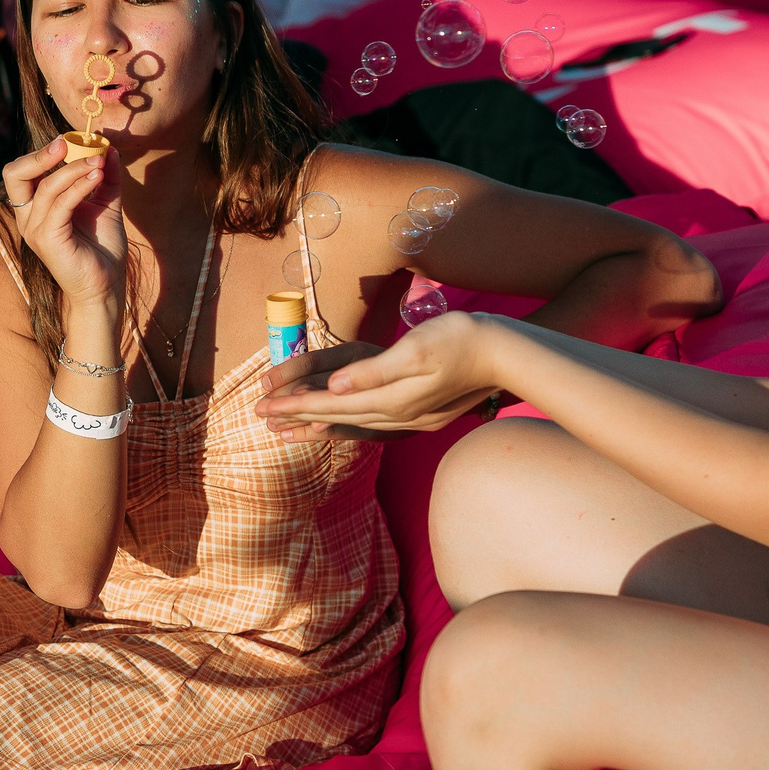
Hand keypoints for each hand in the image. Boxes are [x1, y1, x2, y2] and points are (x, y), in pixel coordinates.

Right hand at [0, 136, 125, 313]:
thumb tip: (109, 148)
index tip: (72, 141)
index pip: (24, 171)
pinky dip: (79, 186)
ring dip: (73, 169)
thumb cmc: (102, 248)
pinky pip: (60, 204)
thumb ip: (106, 177)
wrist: (107, 285)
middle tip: (66, 143)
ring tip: (98, 163)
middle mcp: (28, 217)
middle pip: (14, 174)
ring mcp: (35, 230)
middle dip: (39, 154)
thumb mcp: (106, 204)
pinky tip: (97, 176)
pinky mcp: (47, 240)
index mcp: (36, 207)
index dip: (43, 153)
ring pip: (45, 186)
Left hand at [254, 312, 500, 437]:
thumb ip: (373, 373)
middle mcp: (398, 416)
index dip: (295, 405)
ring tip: (289, 429)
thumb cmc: (462, 340)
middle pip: (337, 417)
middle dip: (297, 417)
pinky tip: (341, 424)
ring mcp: (412, 419)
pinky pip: (373, 425)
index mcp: (392, 399)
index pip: (331, 404)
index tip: (262, 407)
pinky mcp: (422, 414)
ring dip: (320, 424)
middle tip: (260, 418)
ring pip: (354, 424)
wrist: (507, 355)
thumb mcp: (416, 349)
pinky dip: (349, 425)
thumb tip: (336, 387)